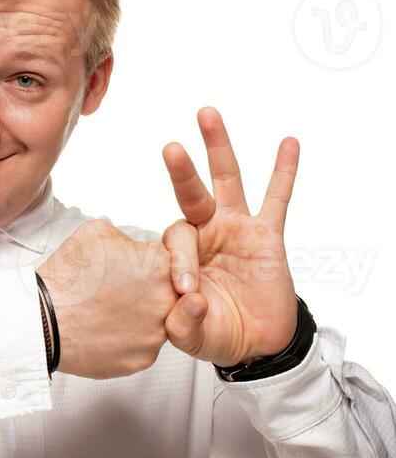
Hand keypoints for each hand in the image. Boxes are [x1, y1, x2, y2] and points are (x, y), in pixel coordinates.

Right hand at [36, 219, 178, 379]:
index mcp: (159, 265)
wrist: (43, 319)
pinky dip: (127, 340)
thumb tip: (136, 249)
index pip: (172, 260)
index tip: (133, 270)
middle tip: (116, 291)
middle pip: (168, 293)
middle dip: (146, 291)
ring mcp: (156, 333)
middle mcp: (166, 300)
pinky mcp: (143, 359)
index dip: (148, 264)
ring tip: (106, 312)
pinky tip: (104, 331)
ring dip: (138, 316)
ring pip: (157, 322)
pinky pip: (142, 346)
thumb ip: (129, 239)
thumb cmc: (66, 276)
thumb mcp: (97, 232)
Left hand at [160, 106, 299, 366]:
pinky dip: (283, 173)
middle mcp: (204, 233)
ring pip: (226, 181)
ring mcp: (235, 229)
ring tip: (208, 115)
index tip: (188, 292)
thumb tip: (188, 301)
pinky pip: (276, 199)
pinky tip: (288, 144)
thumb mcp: (191, 335)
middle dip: (181, 171)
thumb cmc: (215, 331)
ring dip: (218, 148)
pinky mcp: (266, 235)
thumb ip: (183, 323)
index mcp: (179, 254)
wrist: (254, 342)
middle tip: (170, 148)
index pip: (175, 242)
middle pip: (190, 193)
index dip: (179, 263)